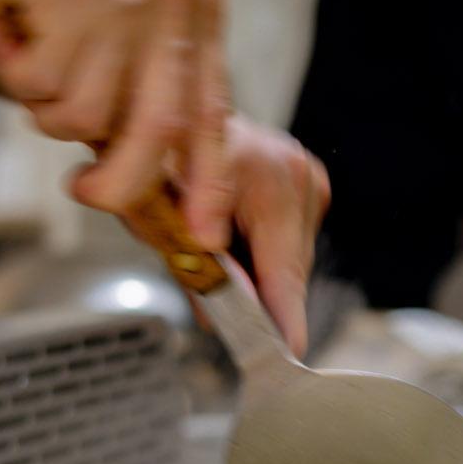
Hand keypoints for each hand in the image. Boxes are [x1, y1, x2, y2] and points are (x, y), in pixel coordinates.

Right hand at [0, 0, 233, 241]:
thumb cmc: (36, 16)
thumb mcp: (113, 67)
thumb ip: (147, 118)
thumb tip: (179, 207)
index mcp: (197, 8)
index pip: (211, 113)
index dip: (208, 182)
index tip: (205, 235)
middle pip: (159, 127)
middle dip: (118, 179)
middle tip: (85, 191)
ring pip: (91, 113)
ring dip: (50, 109)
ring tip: (40, 62)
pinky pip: (43, 85)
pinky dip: (18, 77)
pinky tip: (16, 36)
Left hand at [113, 118, 329, 354]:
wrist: (162, 112)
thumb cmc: (153, 156)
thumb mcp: (154, 217)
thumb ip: (191, 267)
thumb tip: (219, 317)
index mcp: (265, 174)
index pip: (284, 266)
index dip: (283, 315)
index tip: (288, 351)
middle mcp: (296, 170)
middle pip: (291, 268)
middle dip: (260, 296)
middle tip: (226, 316)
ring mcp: (308, 173)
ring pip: (293, 258)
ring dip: (261, 273)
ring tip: (219, 257)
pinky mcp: (309, 180)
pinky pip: (292, 240)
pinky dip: (264, 253)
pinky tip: (235, 239)